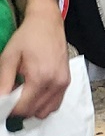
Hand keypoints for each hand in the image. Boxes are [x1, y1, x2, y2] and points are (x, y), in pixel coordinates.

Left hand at [0, 0, 69, 118]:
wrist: (48, 23)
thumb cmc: (28, 37)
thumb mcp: (8, 58)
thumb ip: (3, 82)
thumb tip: (0, 101)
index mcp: (40, 77)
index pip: (22, 108)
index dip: (8, 109)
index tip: (2, 101)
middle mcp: (55, 83)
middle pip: (33, 112)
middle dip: (18, 109)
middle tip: (10, 94)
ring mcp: (63, 84)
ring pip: (44, 111)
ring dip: (30, 108)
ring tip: (22, 93)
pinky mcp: (66, 82)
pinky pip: (54, 104)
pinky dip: (42, 104)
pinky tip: (33, 92)